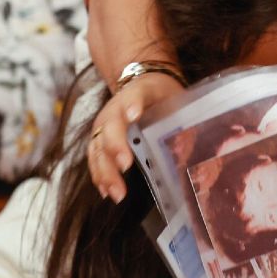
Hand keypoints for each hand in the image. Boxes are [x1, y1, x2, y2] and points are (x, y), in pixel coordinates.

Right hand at [89, 72, 185, 201]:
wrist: (140, 85)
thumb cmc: (158, 94)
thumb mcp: (170, 95)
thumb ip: (175, 114)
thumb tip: (182, 145)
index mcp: (134, 94)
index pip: (133, 97)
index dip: (132, 105)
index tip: (133, 115)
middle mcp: (112, 110)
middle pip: (109, 128)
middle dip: (115, 147)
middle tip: (125, 166)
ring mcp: (102, 127)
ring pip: (98, 148)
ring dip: (106, 171)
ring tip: (117, 192)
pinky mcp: (98, 141)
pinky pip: (94, 159)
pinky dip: (99, 175)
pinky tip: (106, 192)